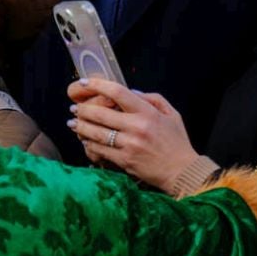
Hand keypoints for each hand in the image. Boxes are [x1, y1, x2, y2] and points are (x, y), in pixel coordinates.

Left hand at [67, 77, 197, 188]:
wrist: (183, 171)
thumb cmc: (176, 142)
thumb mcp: (172, 115)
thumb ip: (152, 99)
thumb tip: (130, 91)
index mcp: (148, 113)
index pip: (117, 92)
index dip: (97, 85)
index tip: (83, 83)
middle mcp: (137, 127)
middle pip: (100, 113)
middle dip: (82, 109)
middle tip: (74, 109)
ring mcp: (129, 144)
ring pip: (95, 132)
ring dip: (80, 127)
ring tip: (73, 123)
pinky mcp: (124, 160)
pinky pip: (99, 149)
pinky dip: (89, 144)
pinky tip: (85, 140)